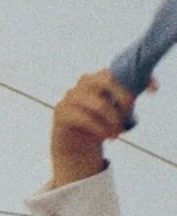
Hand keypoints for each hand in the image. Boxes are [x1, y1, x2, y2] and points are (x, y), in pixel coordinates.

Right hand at [51, 69, 144, 183]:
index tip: (154, 89)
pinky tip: (107, 137)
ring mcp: (70, 96)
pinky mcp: (61, 112)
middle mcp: (83, 83)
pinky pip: (87, 119)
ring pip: (100, 105)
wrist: (72, 144)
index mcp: (97, 78)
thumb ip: (128, 96)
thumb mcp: (115, 108)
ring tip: (117, 133)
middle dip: (124, 100)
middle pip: (108, 82)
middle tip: (128, 116)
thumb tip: (153, 87)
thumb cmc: (97, 123)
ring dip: (113, 121)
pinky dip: (101, 130)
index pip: (118, 72)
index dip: (137, 79)